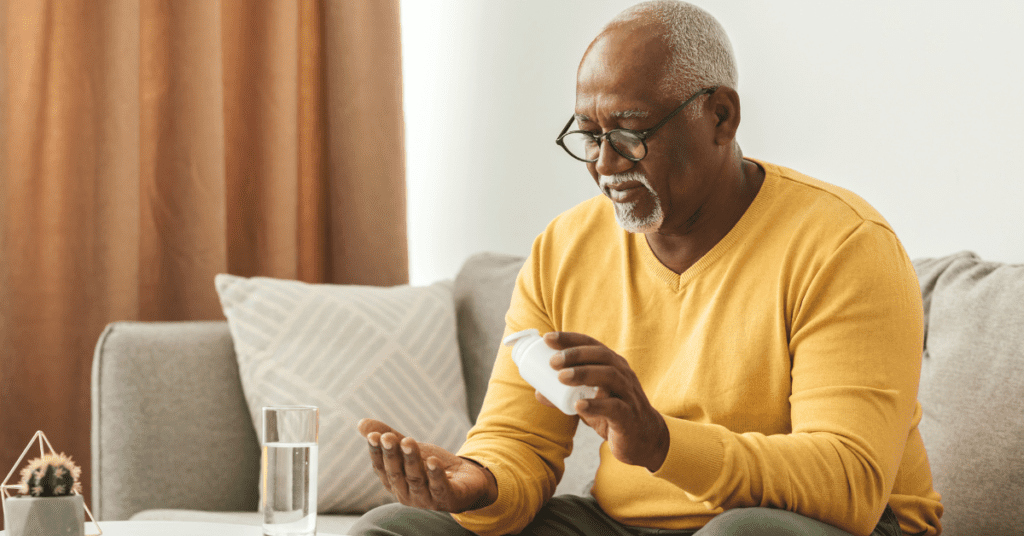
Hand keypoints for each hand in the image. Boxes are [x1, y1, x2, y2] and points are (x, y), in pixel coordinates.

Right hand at [357, 419, 497, 512]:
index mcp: (395, 482)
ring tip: (409, 441)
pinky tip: (433, 461)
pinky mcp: (448, 499)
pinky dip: (435, 475)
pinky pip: (439, 488)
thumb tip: (361, 423)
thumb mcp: (410, 450)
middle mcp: (407, 494)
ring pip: (416, 479)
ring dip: (412, 460)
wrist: (467, 480)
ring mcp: (427, 499)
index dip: (376, 452)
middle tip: (387, 437)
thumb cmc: (432, 466)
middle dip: (392, 455)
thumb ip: (389, 437)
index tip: (373, 436)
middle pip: (397, 473)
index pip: (381, 468)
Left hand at [540, 331, 669, 472]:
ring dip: (584, 373)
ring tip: (561, 377)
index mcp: (613, 365)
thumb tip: (538, 392)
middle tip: (553, 361)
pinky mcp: (629, 417)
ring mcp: (628, 395)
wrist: (645, 439)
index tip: (548, 338)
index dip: (570, 339)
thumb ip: (567, 396)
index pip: (592, 345)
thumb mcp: (589, 401)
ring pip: (610, 376)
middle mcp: (623, 374)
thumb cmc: (615, 414)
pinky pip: (615, 408)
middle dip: (576, 354)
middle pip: (602, 356)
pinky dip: (596, 405)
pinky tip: (579, 405)